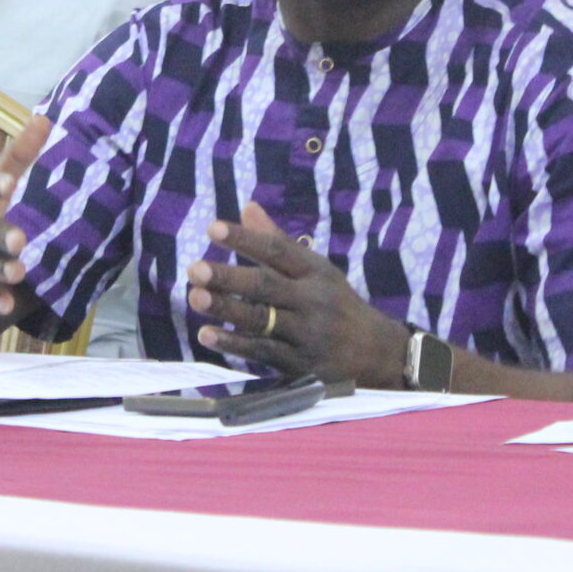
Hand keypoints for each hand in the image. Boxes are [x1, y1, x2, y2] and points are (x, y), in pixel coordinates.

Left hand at [187, 202, 408, 386]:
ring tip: (195, 297)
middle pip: (267, 286)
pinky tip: (207, 335)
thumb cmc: (336, 304)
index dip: (246, 239)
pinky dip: (234, 344)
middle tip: (196, 269)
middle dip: (229, 277)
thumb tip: (247, 207)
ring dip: (227, 309)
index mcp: (315, 271)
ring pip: (262, 320)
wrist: (377, 353)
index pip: (278, 250)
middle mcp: (313, 300)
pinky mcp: (300, 364)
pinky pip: (263, 352)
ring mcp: (307, 334)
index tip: (213, 229)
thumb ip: (279, 242)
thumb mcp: (316, 270)